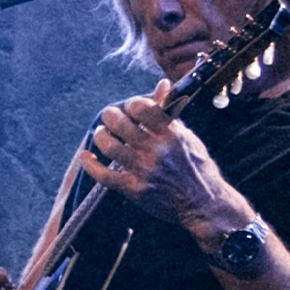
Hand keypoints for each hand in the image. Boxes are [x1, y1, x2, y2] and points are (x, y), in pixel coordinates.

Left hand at [80, 79, 244, 242]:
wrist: (203, 203)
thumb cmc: (196, 167)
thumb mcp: (187, 136)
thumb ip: (169, 112)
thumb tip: (161, 85)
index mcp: (171, 133)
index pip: (141, 107)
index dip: (131, 104)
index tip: (131, 109)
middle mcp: (156, 150)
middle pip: (120, 124)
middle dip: (110, 116)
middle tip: (109, 118)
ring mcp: (144, 170)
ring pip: (110, 146)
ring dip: (100, 136)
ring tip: (102, 134)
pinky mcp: (134, 189)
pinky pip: (104, 175)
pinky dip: (90, 164)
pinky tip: (86, 156)